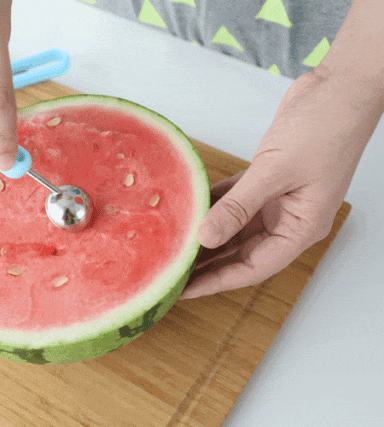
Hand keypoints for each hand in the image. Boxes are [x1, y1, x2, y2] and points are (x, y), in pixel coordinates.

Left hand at [181, 66, 383, 298]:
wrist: (339, 87)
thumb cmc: (326, 127)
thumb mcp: (276, 171)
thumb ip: (238, 206)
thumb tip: (206, 237)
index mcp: (301, 228)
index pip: (253, 267)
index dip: (216, 281)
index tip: (185, 290)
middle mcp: (289, 218)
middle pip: (240, 252)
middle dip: (207, 264)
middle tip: (171, 272)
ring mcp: (277, 199)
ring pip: (234, 226)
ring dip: (206, 234)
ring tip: (173, 246)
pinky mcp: (266, 178)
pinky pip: (233, 199)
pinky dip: (212, 203)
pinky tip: (188, 208)